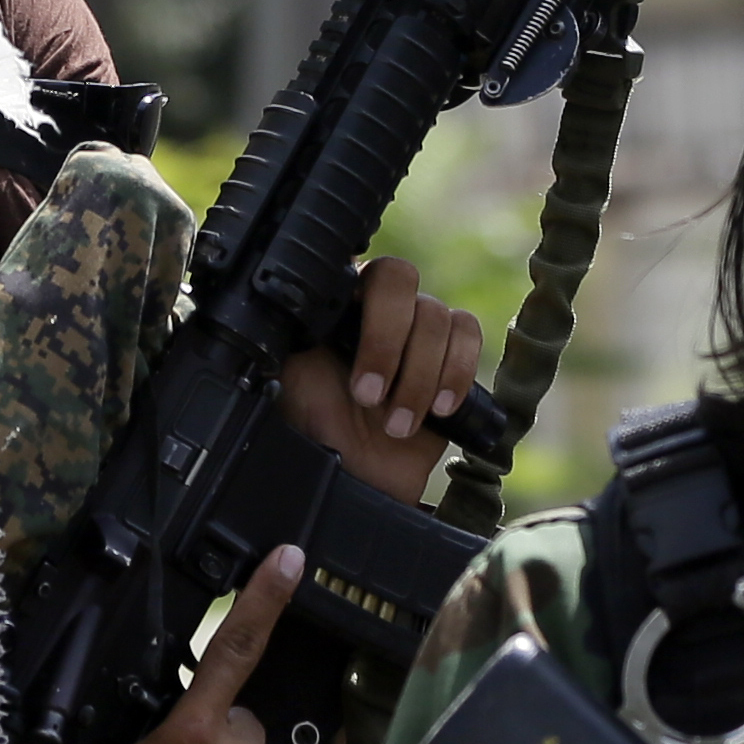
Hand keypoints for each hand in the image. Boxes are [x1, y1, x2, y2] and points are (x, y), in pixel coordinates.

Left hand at [277, 255, 483, 505]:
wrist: (354, 475)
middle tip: (367, 397)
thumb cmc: (312, 427)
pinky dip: (456, 372)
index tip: (350, 361)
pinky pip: (468, 335)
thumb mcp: (282, 375)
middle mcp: (380, 309)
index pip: (356, 268)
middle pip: (400, 278)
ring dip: (419, 377)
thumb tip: (275, 304)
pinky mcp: (453, 360)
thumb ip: (281, 335)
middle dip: (387, 342)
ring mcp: (419, 331)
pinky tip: (438, 408)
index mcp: (337, 304)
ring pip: (438, 316)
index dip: (366, 308)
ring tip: (396, 425)